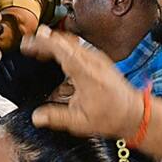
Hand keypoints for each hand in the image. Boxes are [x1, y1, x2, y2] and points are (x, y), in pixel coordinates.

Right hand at [20, 26, 144, 139]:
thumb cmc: (110, 116)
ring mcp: (98, 59)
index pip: (61, 49)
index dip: (42, 44)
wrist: (134, 113)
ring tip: (38, 46)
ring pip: (73, 43)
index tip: (28, 43)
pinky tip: (58, 54)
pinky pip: (80, 48)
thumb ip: (56, 117)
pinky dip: (65, 47)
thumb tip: (36, 117)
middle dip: (45, 40)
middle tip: (28, 42)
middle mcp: (92, 61)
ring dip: (55, 42)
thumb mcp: (79, 121)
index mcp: (85, 72)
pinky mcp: (100, 61)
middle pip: (65, 42)